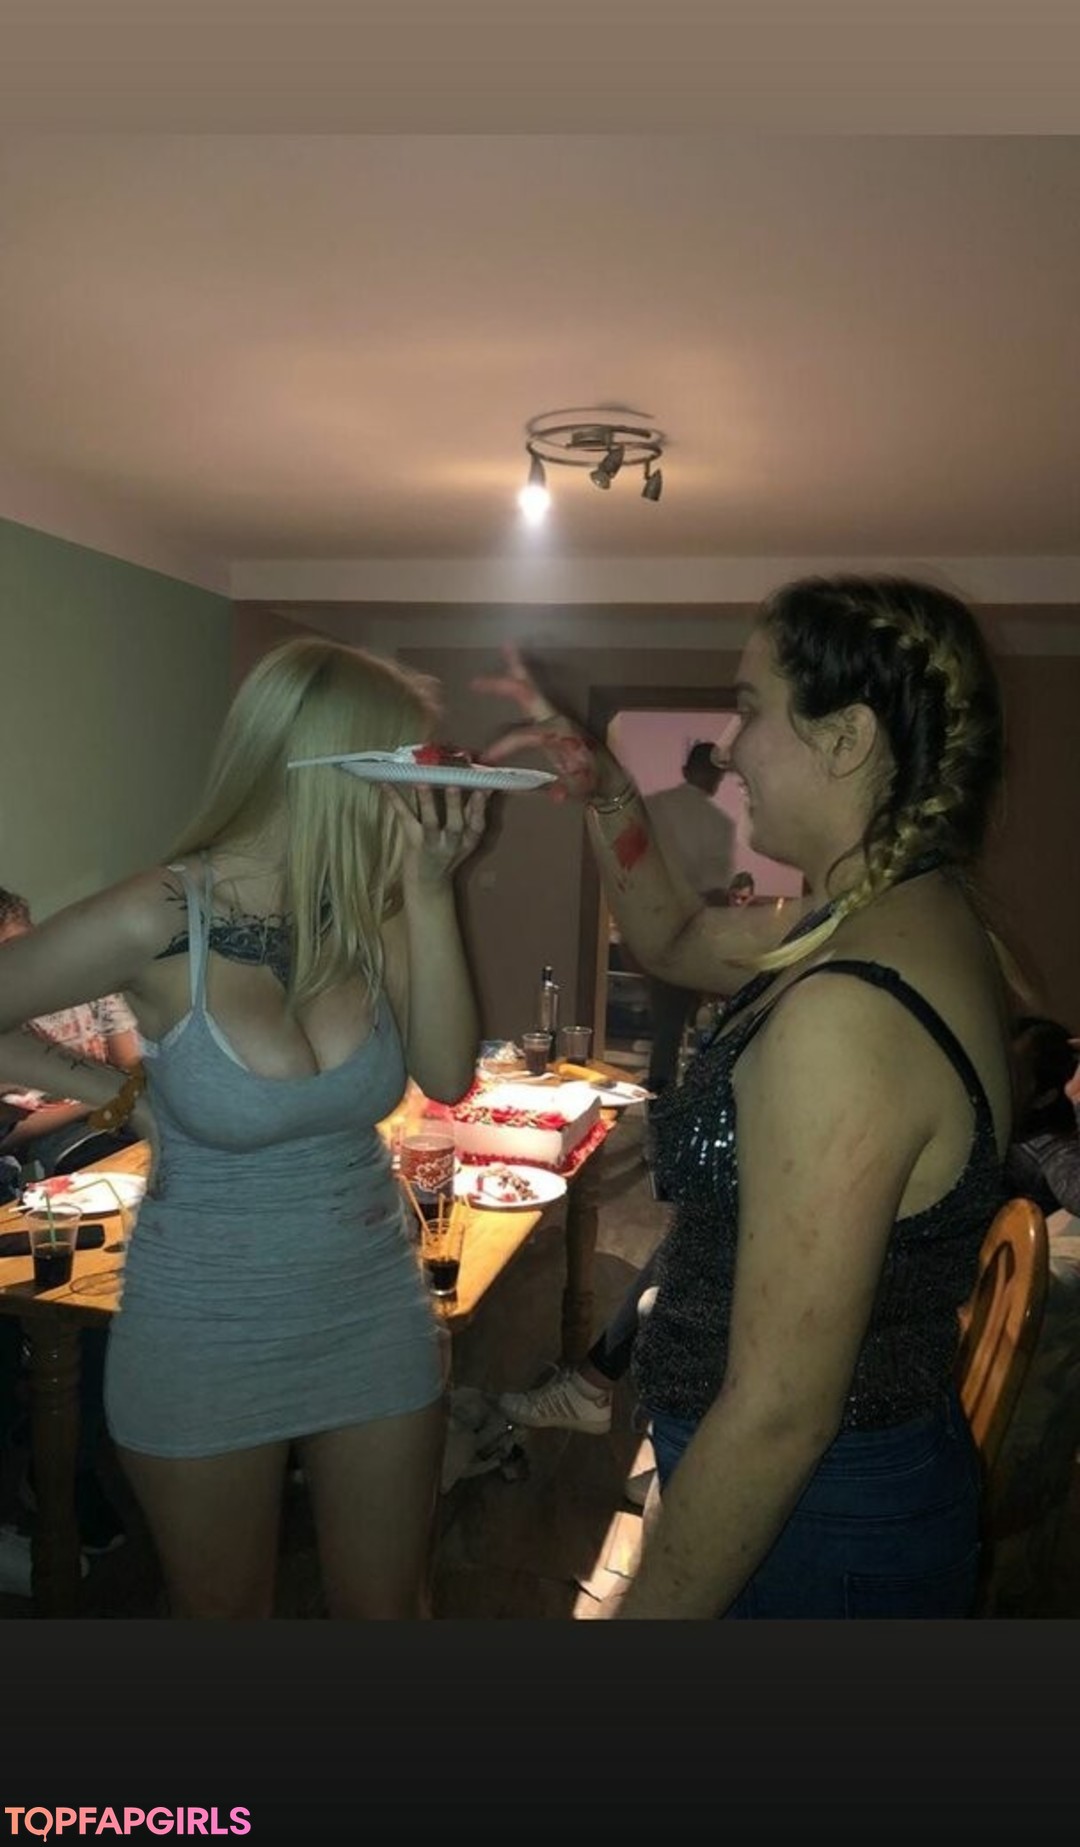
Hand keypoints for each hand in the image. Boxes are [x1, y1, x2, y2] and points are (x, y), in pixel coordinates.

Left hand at [382, 783, 489, 890]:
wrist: (428, 885)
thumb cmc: (448, 855)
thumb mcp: (466, 838)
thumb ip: (473, 813)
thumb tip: (486, 786)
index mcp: (468, 841)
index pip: (478, 825)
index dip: (481, 807)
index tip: (483, 789)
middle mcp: (451, 844)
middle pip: (455, 826)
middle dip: (455, 806)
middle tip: (453, 786)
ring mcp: (430, 843)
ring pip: (430, 824)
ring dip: (427, 803)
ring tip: (422, 784)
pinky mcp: (412, 841)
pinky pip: (405, 818)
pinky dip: (395, 800)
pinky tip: (386, 785)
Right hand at [472, 644, 617, 802]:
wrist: (609, 779)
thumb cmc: (592, 784)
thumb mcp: (580, 790)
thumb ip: (565, 790)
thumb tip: (556, 795)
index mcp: (559, 735)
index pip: (526, 734)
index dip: (504, 745)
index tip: (485, 759)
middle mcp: (556, 720)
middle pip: (527, 695)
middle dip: (502, 686)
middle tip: (475, 682)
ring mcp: (555, 717)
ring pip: (532, 688)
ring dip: (519, 668)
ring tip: (508, 646)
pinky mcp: (554, 719)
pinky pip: (536, 694)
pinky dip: (524, 677)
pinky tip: (514, 662)